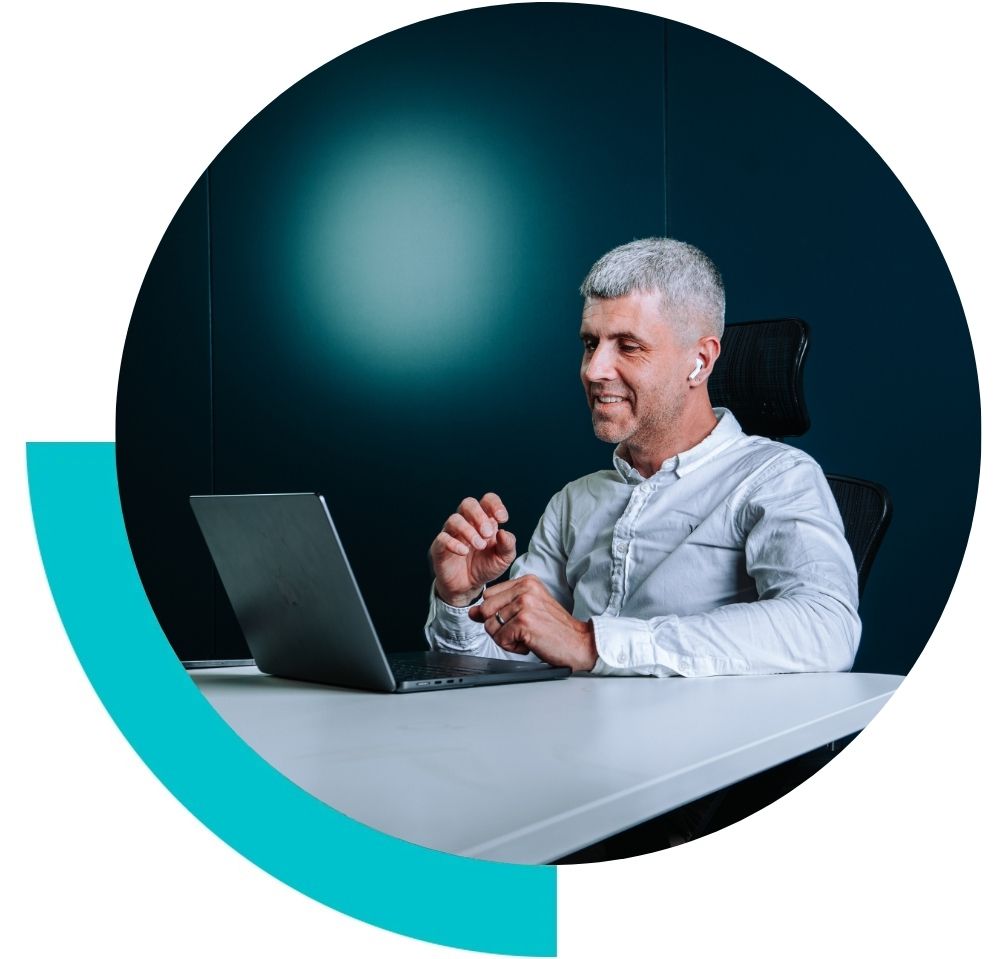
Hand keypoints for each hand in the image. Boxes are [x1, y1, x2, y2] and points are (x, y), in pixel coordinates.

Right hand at [430, 493, 516, 606]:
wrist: (469, 587)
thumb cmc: (485, 567)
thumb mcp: (503, 558)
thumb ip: (508, 545)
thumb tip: (504, 531)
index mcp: (484, 521)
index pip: (487, 500)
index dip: (494, 504)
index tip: (502, 518)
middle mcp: (467, 523)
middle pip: (468, 503)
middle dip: (479, 515)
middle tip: (487, 533)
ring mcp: (452, 534)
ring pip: (454, 519)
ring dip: (468, 531)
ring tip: (479, 546)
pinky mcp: (440, 547)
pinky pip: (442, 538)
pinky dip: (454, 543)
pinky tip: (464, 552)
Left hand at [470, 574, 597, 671]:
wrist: (579, 643)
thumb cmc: (554, 629)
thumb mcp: (525, 611)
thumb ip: (499, 608)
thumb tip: (472, 612)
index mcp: (527, 581)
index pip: (488, 595)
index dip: (497, 614)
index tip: (518, 619)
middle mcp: (525, 589)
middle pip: (486, 610)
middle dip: (498, 627)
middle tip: (522, 630)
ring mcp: (524, 604)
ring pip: (491, 626)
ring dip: (506, 639)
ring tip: (527, 636)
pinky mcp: (524, 622)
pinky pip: (500, 639)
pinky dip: (512, 647)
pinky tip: (530, 643)